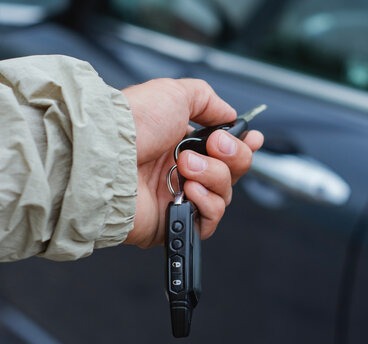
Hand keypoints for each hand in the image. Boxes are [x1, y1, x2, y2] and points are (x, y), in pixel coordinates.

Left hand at [121, 78, 263, 246]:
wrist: (107, 154)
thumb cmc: (134, 122)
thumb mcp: (175, 93)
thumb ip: (208, 100)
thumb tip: (228, 114)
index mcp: (184, 143)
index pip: (225, 150)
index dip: (243, 146)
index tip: (253, 139)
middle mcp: (183, 171)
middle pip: (233, 172)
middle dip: (233, 156)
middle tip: (215, 145)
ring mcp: (179, 197)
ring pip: (224, 194)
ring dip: (213, 176)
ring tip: (186, 166)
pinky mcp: (174, 221)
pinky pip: (209, 220)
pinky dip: (208, 203)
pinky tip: (191, 189)